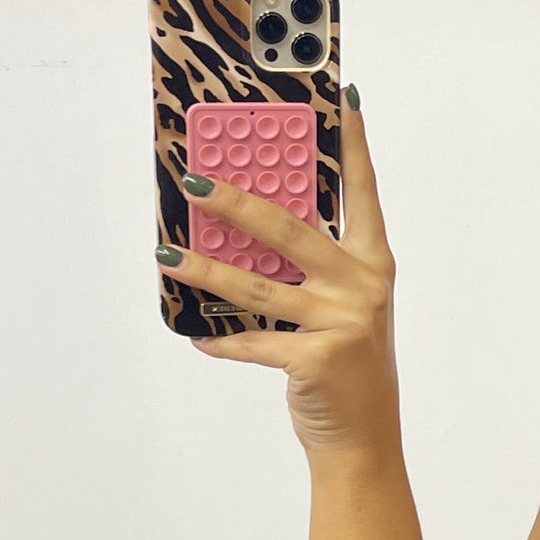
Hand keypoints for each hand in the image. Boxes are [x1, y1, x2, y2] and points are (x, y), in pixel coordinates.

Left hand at [159, 90, 397, 457]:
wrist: (366, 439)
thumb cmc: (349, 367)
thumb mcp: (344, 309)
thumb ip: (312, 270)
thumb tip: (247, 231)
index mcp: (372, 264)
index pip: (362, 192)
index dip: (353, 145)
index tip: (342, 99)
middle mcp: (361, 286)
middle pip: (290, 230)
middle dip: (237, 202)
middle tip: (194, 181)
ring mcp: (341, 322)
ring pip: (257, 286)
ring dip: (205, 269)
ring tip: (167, 253)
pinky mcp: (316, 359)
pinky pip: (252, 342)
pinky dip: (219, 340)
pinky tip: (196, 334)